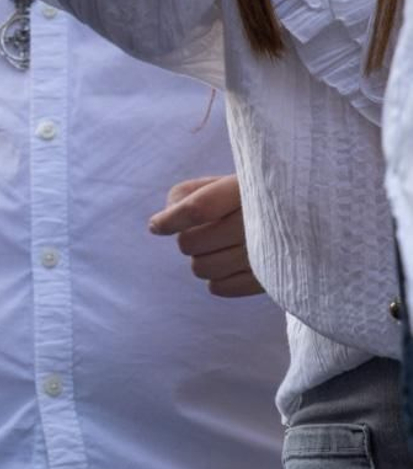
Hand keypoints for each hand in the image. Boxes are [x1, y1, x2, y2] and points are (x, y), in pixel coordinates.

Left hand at [148, 174, 264, 296]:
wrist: (312, 215)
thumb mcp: (226, 181)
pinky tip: (231, 263)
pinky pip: (218, 287)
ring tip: (221, 246)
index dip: (170, 220)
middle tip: (207, 230)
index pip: (197, 209)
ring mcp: (266, 254)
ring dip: (202, 258)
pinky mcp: (270, 280)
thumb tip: (161, 223)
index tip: (157, 226)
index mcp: (248, 189)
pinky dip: (217, 277)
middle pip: (189, 243)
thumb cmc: (256, 196)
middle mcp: (260, 221)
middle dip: (189, 238)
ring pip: (200, 268)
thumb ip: (187, 194)